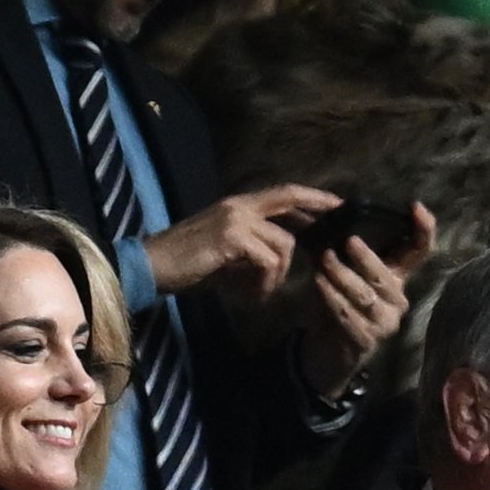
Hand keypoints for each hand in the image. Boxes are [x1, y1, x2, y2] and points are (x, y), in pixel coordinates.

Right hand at [145, 185, 341, 300]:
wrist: (150, 267)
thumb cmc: (182, 265)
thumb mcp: (222, 253)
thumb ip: (249, 249)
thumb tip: (275, 259)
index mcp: (236, 206)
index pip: (282, 193)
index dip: (310, 197)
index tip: (335, 205)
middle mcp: (238, 206)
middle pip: (289, 199)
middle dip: (318, 208)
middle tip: (338, 223)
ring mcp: (235, 219)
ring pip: (282, 242)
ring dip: (278, 274)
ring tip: (261, 293)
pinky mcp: (231, 237)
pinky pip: (267, 260)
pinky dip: (265, 283)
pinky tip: (251, 296)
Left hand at [299, 202, 436, 398]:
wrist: (326, 349)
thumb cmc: (337, 303)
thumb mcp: (343, 273)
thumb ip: (343, 251)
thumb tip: (328, 217)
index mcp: (396, 277)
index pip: (419, 251)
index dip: (423, 229)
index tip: (416, 207)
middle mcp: (396, 300)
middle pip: (386, 276)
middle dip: (366, 258)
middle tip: (347, 241)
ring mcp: (385, 323)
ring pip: (366, 297)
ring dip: (343, 278)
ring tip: (324, 263)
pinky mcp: (367, 341)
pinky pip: (350, 318)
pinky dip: (333, 300)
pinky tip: (319, 286)